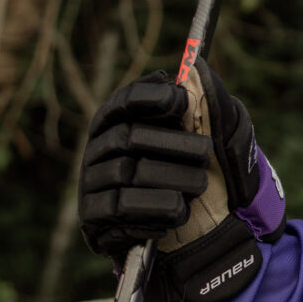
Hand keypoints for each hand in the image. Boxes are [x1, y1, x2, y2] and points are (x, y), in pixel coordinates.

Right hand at [77, 58, 283, 301]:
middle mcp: (99, 149)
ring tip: (199, 185)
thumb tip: (190, 69)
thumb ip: (205, 103)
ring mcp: (92, 183)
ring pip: (127, 173)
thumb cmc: (194, 172)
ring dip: (171, 179)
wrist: (192, 232)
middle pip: (130, 137)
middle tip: (206, 154)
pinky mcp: (94, 218)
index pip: (126, 101)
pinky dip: (154, 209)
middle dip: (174, 145)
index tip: (183, 101)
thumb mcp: (210, 135)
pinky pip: (119, 209)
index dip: (152, 98)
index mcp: (120, 122)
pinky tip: (179, 211)